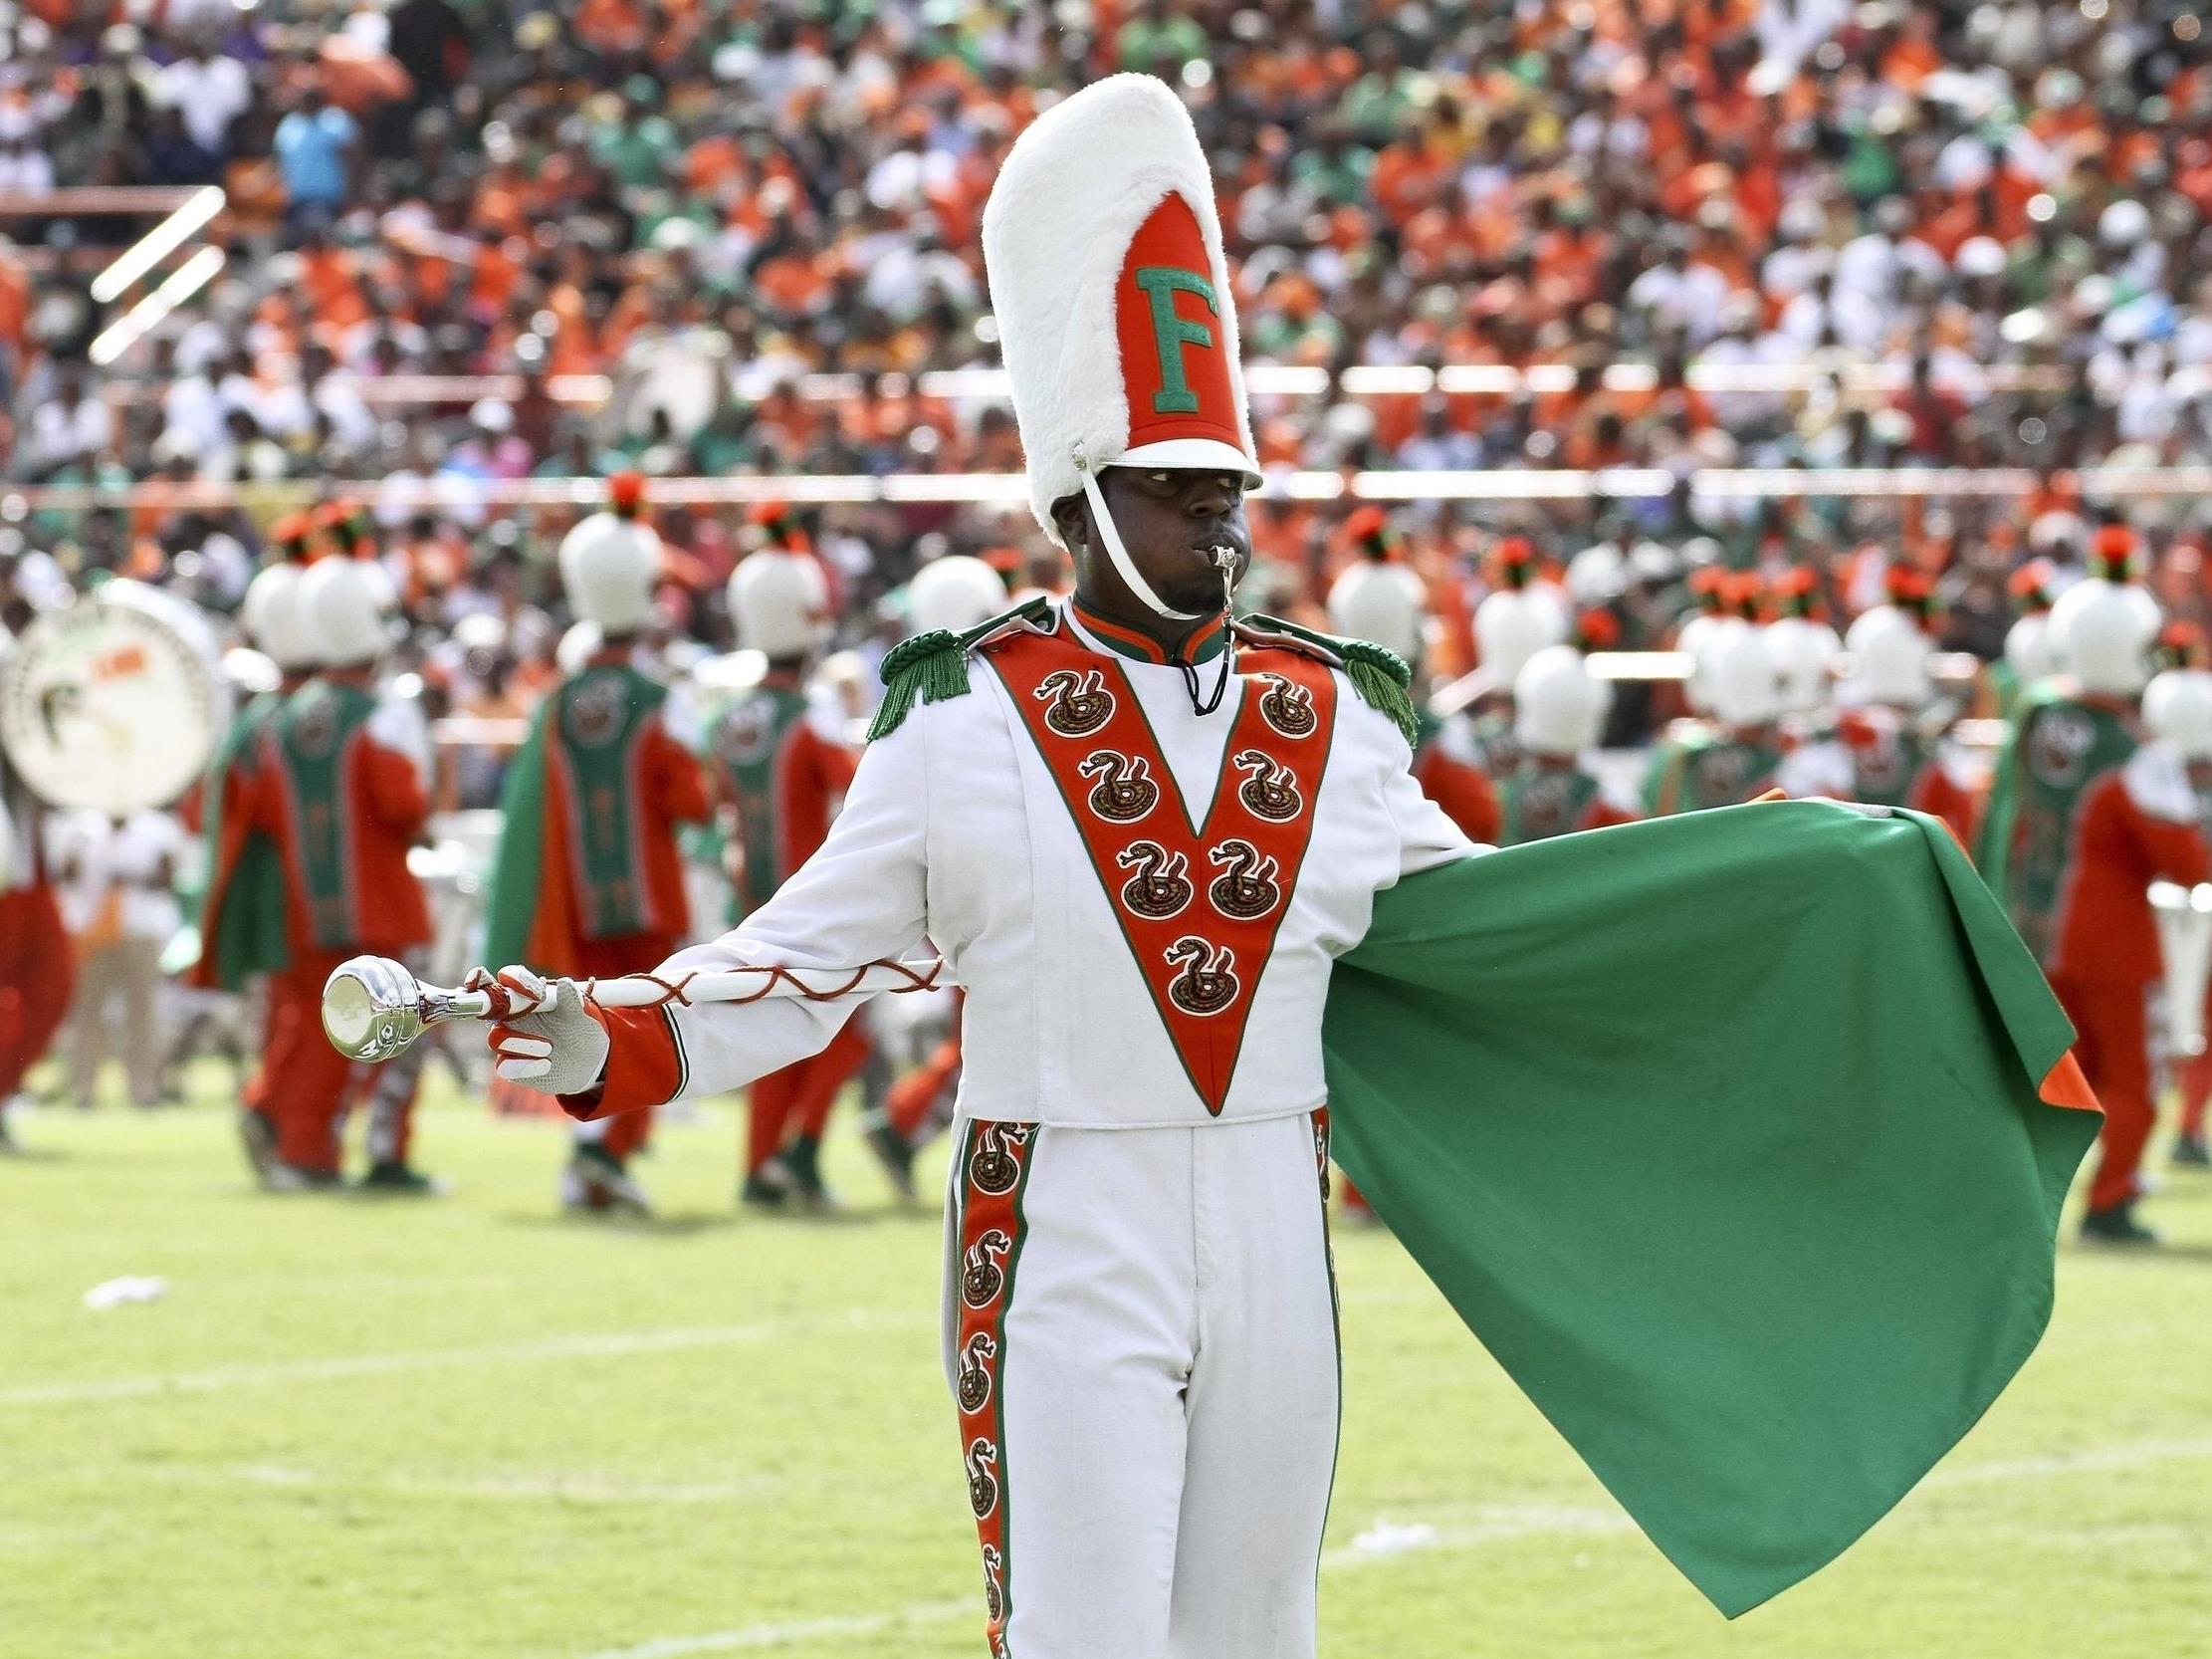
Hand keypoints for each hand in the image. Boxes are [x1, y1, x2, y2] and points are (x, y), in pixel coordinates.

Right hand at [468, 966, 610, 1094]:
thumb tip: (564, 983)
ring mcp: (509, 1042)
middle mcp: (510, 1018)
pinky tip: (546, 1064)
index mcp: (524, 998)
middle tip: (502, 1008)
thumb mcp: (581, 1014)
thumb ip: (571, 999)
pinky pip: (504, 1066)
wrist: (590, 1062)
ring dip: (520, 1040)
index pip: (501, 981)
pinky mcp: (512, 1068)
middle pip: (483, 1008)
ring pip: (495, 1038)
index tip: (506, 980)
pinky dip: (525, 1065)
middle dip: (483, 1004)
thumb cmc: (580, 1029)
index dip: (491, 977)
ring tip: (549, 1046)